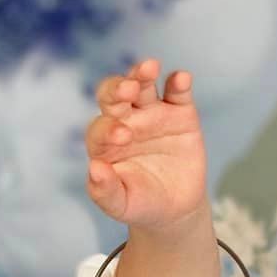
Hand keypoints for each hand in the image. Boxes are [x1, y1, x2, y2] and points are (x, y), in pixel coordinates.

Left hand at [83, 57, 208, 231]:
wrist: (174, 208)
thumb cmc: (140, 203)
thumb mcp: (120, 205)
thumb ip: (104, 191)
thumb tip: (95, 169)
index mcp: (104, 142)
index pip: (100, 127)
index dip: (108, 128)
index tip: (123, 137)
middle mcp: (125, 121)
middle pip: (115, 95)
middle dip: (118, 88)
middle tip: (127, 90)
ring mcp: (152, 114)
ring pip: (143, 85)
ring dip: (143, 74)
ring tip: (149, 68)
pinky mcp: (180, 113)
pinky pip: (177, 92)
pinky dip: (179, 82)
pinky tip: (181, 78)